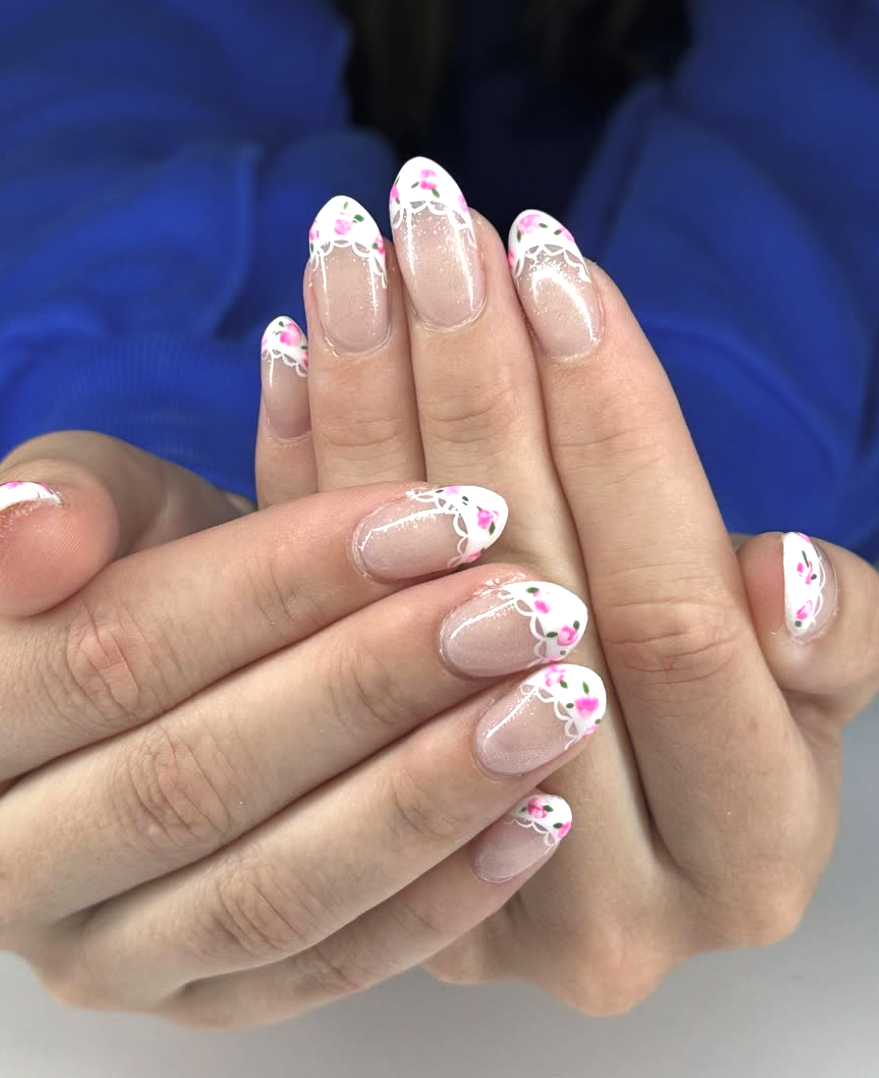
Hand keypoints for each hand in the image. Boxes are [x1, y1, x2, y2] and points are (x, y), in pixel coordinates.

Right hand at [0, 430, 605, 1025]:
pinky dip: (439, 901)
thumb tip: (25, 538)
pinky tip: (535, 815)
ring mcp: (91, 960)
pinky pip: (321, 970)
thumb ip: (55, 500)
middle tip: (526, 612)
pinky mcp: (191, 1006)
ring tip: (554, 702)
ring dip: (429, 797)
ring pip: (269, 893)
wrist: (134, 678)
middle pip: (200, 777)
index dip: (291, 581)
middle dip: (379, 687)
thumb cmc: (122, 569)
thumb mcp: (82, 499)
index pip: (122, 647)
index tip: (445, 518)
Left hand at [256, 159, 878, 1015]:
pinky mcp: (355, 827)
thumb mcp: (816, 698)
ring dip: (369, 399)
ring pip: (392, 599)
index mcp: (747, 854)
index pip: (672, 612)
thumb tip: (775, 577)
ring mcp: (459, 874)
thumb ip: (828, 646)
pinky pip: (311, 630)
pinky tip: (289, 351)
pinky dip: (297, 477)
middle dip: (473, 378)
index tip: (553, 263)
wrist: (608, 846)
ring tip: (350, 248)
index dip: (617, 426)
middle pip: (519, 588)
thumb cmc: (736, 740)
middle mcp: (602, 897)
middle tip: (431, 217)